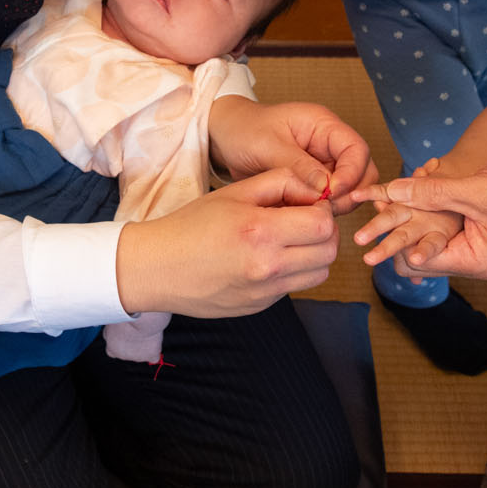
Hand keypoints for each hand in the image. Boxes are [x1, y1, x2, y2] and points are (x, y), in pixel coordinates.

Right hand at [117, 167, 337, 315]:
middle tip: (303, 220)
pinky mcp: (261, 306)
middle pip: (329, 252)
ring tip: (289, 240)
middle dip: (324, 232)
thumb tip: (316, 189)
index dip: (322, 210)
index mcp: (260, 231)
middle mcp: (268, 266)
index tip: (306, 204)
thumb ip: (281, 182)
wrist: (157, 268)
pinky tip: (268, 258)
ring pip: (319, 273)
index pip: (323, 224)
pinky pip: (295, 286)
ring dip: (314, 254)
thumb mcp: (234, 191)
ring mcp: (265, 291)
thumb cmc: (191, 225)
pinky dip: (293, 271)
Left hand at [210, 98, 373, 213]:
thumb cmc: (244, 130)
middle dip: (349, 193)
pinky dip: (322, 210)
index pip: (356, 150)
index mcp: (323, 126)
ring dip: (337, 205)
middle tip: (325, 209)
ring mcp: (323, 164)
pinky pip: (329, 199)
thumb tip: (326, 189)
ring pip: (349, 189)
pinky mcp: (313, 182)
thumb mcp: (268, 146)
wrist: (225, 138)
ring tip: (311, 214)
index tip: (332, 193)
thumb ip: (299, 166)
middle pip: (361, 172)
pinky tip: (303, 216)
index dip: (352, 174)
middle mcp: (329, 145)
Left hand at [346, 153, 486, 279]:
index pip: (418, 260)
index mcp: (473, 260)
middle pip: (418, 255)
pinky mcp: (474, 233)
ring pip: (427, 239)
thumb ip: (434, 193)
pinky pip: (439, 228)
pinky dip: (423, 215)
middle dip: (394, 236)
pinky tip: (408, 196)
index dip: (392, 240)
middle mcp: (471, 261)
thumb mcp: (478, 189)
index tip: (370, 219)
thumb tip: (392, 192)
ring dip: (407, 222)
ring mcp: (473, 248)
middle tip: (368, 218)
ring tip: (380, 204)